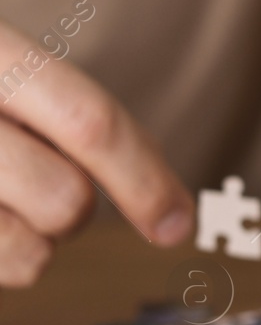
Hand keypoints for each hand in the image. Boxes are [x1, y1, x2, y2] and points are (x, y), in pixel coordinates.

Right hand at [0, 22, 192, 285]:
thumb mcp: (1, 67)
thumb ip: (64, 118)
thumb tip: (174, 210)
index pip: (92, 124)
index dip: (147, 180)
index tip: (180, 226)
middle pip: (66, 200)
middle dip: (71, 210)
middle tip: (27, 182)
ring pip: (28, 257)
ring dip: (28, 246)